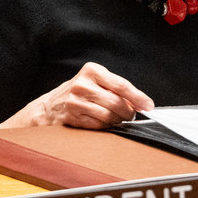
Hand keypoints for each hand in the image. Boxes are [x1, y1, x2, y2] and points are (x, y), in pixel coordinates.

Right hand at [0, 62, 153, 128]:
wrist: (49, 106)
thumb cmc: (80, 92)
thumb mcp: (96, 82)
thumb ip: (116, 89)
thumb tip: (140, 103)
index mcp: (92, 70)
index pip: (121, 85)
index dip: (138, 97)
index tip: (149, 106)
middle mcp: (82, 84)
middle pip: (116, 102)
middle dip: (128, 112)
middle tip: (131, 116)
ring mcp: (75, 101)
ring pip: (108, 116)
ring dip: (118, 121)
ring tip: (118, 119)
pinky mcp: (71, 116)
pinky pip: (98, 125)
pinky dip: (106, 126)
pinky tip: (105, 123)